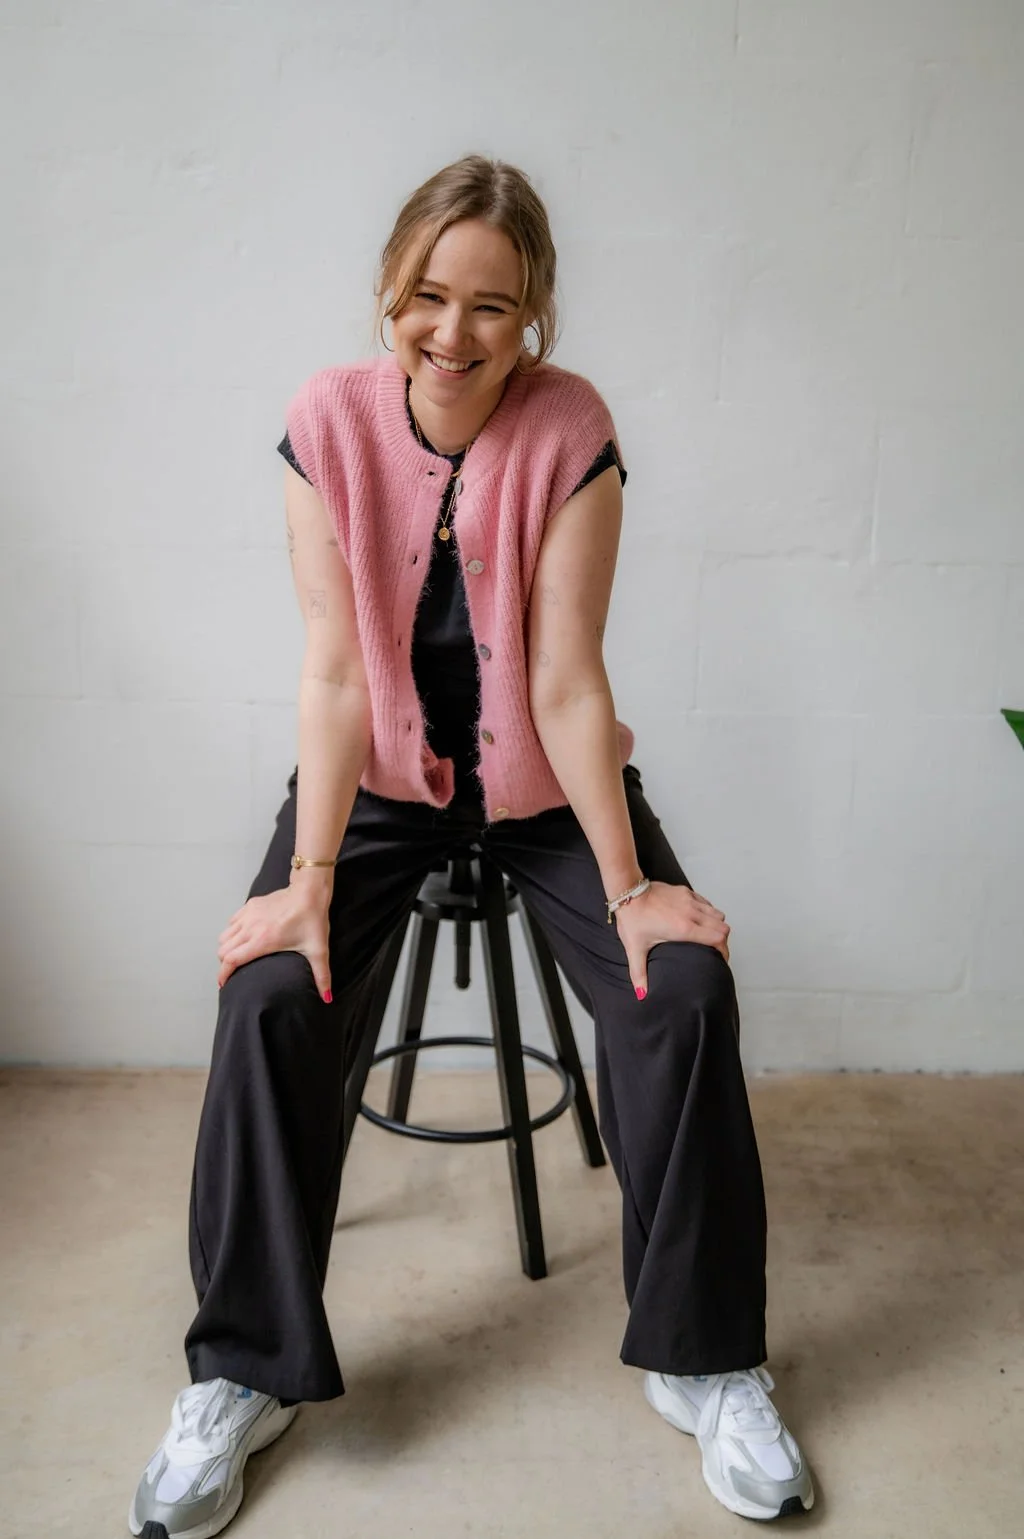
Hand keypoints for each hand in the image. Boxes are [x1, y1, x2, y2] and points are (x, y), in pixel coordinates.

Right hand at [217, 881, 332, 1000]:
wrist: (309, 891)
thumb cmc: (312, 918)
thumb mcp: (318, 950)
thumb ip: (322, 976)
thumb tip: (327, 998)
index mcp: (263, 941)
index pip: (231, 960)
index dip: (223, 974)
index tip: (224, 984)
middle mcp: (251, 928)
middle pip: (223, 950)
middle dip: (225, 964)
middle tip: (232, 971)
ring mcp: (248, 915)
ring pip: (224, 936)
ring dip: (227, 948)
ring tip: (236, 956)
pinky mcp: (250, 905)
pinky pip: (231, 922)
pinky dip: (232, 932)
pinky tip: (243, 937)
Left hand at [612, 880, 729, 999]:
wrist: (628, 890)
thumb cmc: (633, 918)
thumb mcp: (635, 948)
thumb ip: (639, 973)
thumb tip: (641, 994)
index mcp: (684, 929)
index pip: (718, 939)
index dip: (723, 951)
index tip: (720, 959)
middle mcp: (691, 914)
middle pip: (723, 928)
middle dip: (722, 940)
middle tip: (715, 949)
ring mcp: (690, 901)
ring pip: (718, 914)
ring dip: (716, 925)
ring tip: (707, 935)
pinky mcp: (685, 891)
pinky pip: (706, 902)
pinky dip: (708, 912)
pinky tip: (697, 919)